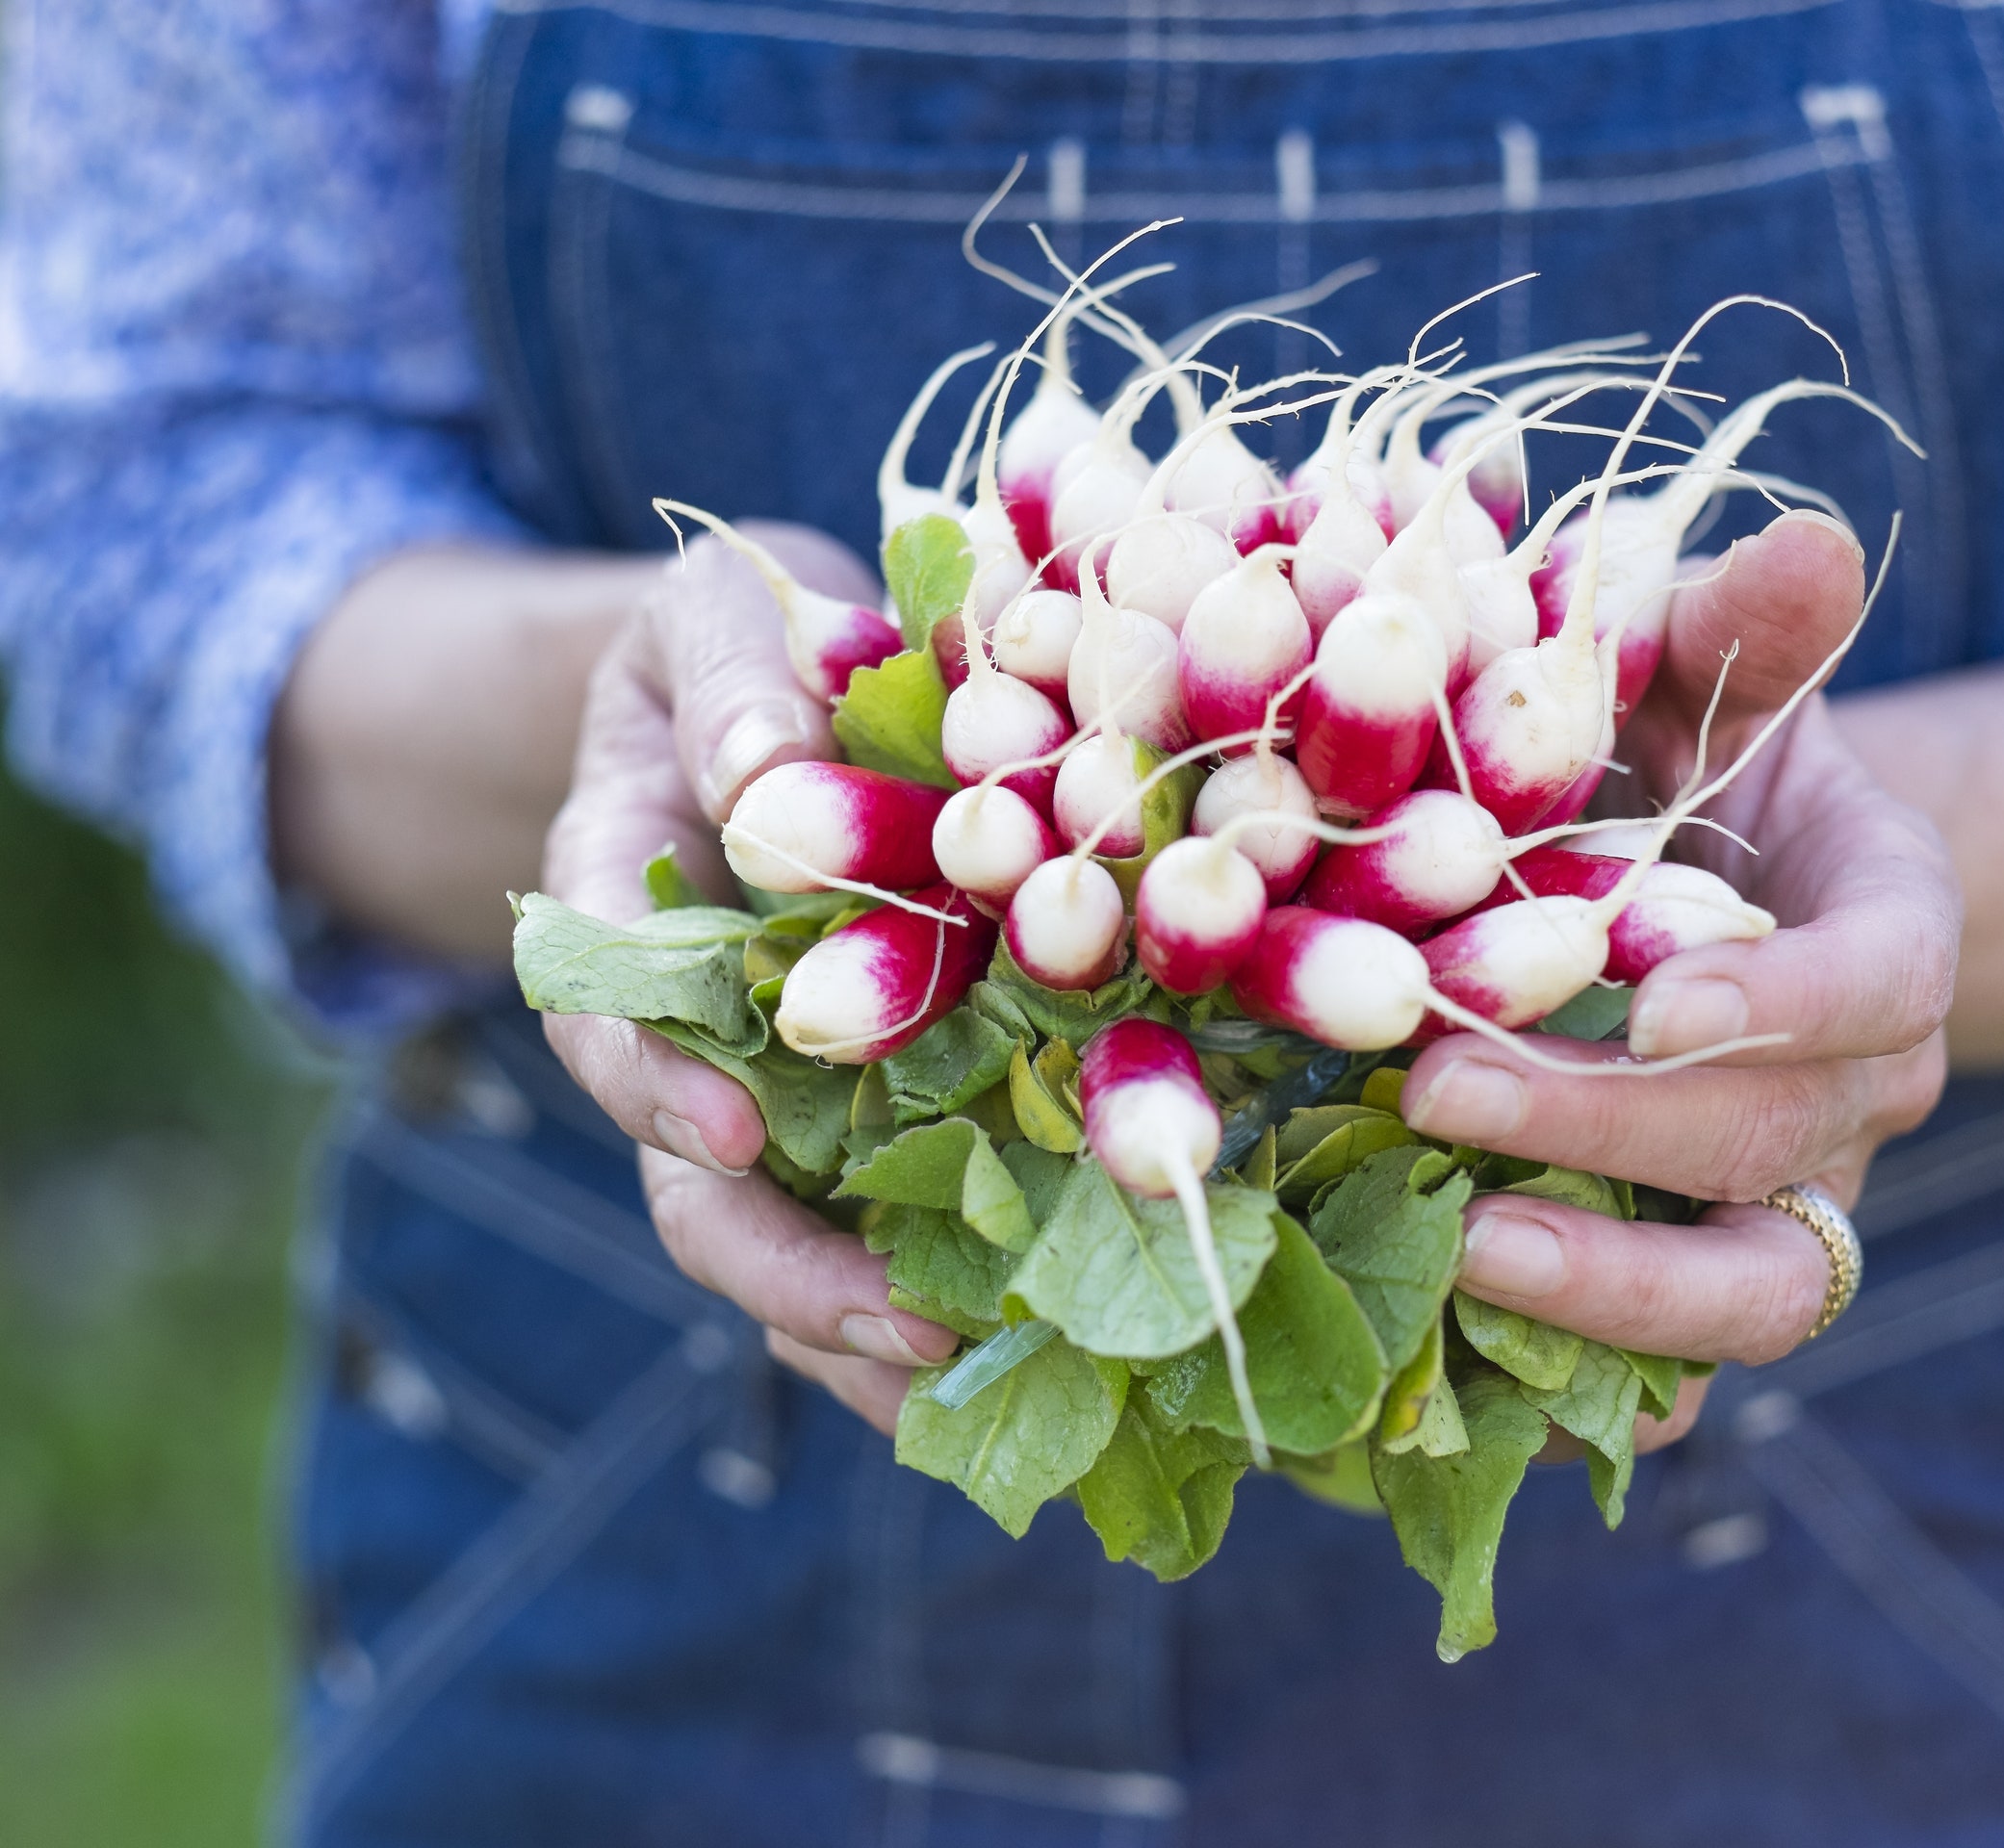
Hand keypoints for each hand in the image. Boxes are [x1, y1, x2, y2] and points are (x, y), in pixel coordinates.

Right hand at [538, 522, 957, 1433]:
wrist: (795, 681)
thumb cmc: (749, 638)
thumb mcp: (716, 608)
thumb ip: (729, 679)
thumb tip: (757, 775)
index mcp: (619, 911)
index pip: (605, 1020)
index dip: (654, 1085)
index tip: (726, 1134)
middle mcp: (691, 1031)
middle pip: (696, 1185)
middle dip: (782, 1268)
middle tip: (892, 1325)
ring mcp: (781, 1089)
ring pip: (794, 1239)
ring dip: (867, 1327)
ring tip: (973, 1383)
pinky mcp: (885, 1111)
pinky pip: (894, 1224)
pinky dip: (944, 1296)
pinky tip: (1032, 1360)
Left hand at [1401, 511, 1959, 1453]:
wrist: (1700, 883)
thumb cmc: (1689, 758)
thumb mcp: (1709, 672)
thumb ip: (1746, 624)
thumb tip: (1803, 544)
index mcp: (1887, 930)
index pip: (1886, 978)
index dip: (1788, 997)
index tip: (1658, 999)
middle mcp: (1858, 1088)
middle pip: (1776, 1138)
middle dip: (1614, 1127)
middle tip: (1437, 1092)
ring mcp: (1788, 1196)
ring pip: (1757, 1294)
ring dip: (1619, 1292)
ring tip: (1464, 1253)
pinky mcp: (1702, 1272)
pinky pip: (1677, 1374)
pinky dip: (1587, 1392)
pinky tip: (1457, 1376)